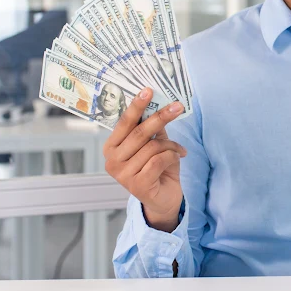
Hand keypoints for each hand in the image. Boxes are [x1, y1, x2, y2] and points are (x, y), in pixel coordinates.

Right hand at [103, 88, 186, 231]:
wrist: (163, 200)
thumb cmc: (157, 169)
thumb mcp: (154, 145)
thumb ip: (152, 128)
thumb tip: (157, 103)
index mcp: (111, 148)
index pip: (124, 123)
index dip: (136, 106)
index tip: (148, 91)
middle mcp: (112, 161)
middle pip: (139, 132)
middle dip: (161, 117)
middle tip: (177, 107)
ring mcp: (123, 175)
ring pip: (153, 147)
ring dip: (171, 145)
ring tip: (179, 150)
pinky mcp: (137, 184)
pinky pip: (160, 160)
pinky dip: (173, 156)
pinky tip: (178, 157)